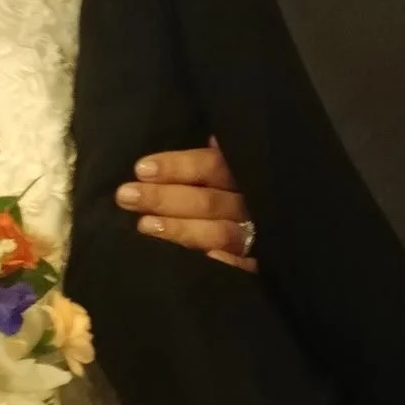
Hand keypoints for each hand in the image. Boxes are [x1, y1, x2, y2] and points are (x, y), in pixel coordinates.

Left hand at [116, 140, 257, 270]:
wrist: (278, 224)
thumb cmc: (224, 191)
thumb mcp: (221, 165)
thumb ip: (205, 158)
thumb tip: (203, 139)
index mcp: (240, 173)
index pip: (211, 165)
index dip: (177, 167)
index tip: (141, 169)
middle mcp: (248, 204)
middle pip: (208, 201)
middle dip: (164, 198)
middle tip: (126, 196)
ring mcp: (253, 235)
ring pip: (219, 233)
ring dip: (181, 229)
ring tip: (144, 225)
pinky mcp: (257, 264)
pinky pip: (247, 266)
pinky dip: (231, 264)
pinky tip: (210, 258)